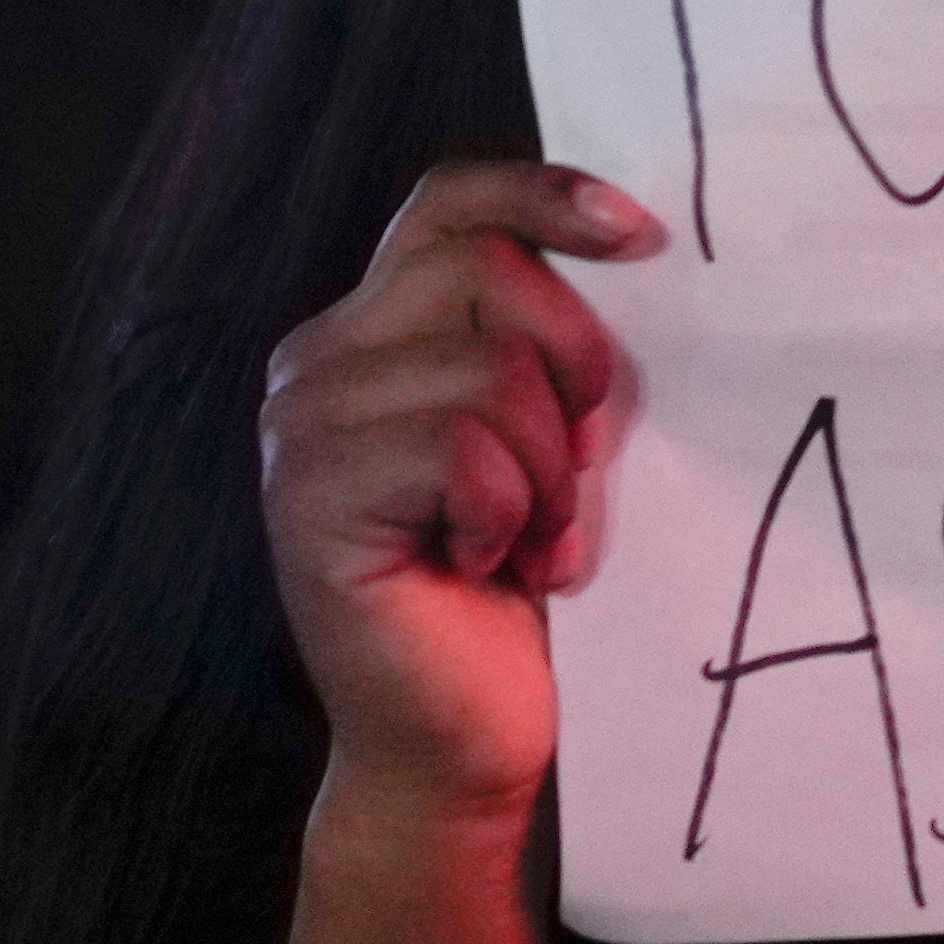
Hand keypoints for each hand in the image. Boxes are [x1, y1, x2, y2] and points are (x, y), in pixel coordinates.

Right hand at [251, 161, 652, 839]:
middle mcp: (314, 362)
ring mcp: (299, 427)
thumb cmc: (522, 593)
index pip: (448, 201)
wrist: (464, 749)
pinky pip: (464, 450)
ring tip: (529, 539)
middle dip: (574, 371)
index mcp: (368, 331)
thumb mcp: (547, 437)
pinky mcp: (312, 497)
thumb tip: (632, 245)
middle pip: (489, 269)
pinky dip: (510, 514)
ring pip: (490, 368)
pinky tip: (491, 567)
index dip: (545, 195)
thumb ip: (546, 343)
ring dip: (548, 469)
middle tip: (572, 478)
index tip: (644, 237)